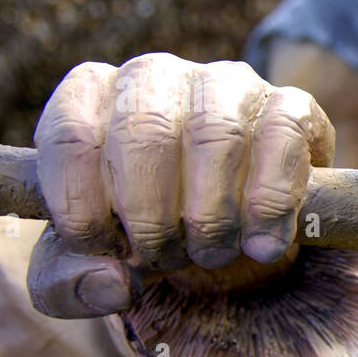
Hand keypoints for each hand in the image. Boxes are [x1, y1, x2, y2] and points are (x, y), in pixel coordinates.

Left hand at [27, 53, 333, 317]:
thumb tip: (107, 282)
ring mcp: (225, 82)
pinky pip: (282, 138)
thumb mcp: (97, 258)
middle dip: (154, 218)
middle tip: (167, 257)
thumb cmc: (149, 228)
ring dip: (212, 217)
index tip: (109, 252)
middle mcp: (154, 75)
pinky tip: (261, 244)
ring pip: (215, 136)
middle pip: (144, 135)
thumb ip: (68, 279)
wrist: (230, 224)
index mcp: (91, 96)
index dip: (86, 209)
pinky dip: (270, 205)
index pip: (71, 137)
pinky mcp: (289, 103)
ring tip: (211, 253)